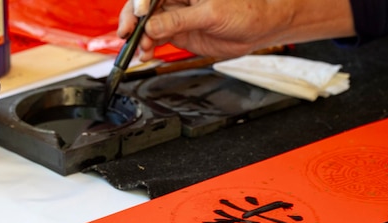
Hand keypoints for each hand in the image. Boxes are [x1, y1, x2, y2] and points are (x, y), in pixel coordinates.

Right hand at [117, 0, 354, 60]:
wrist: (260, 30)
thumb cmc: (245, 11)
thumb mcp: (211, 14)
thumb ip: (180, 21)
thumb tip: (153, 27)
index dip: (140, 3)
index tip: (137, 16)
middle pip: (144, 7)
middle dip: (132, 20)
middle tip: (127, 35)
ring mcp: (176, 16)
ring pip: (148, 24)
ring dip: (140, 37)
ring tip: (141, 49)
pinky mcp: (179, 33)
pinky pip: (156, 38)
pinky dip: (148, 46)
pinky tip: (146, 53)